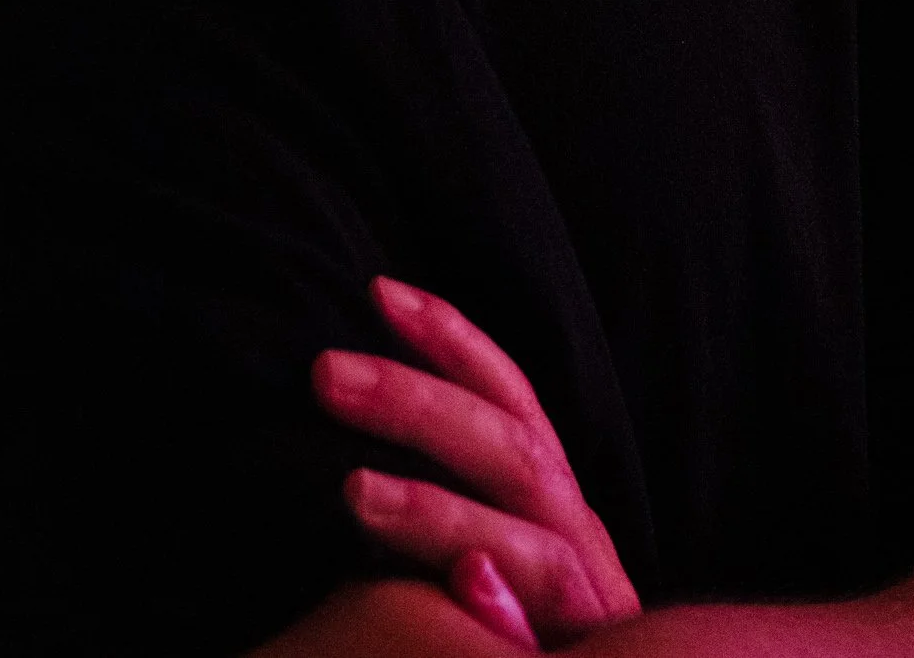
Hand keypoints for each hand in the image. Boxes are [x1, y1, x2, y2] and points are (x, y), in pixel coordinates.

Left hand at [312, 277, 642, 652]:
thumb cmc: (522, 630)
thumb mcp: (490, 549)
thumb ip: (452, 499)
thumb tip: (357, 445)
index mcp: (550, 492)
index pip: (507, 394)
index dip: (452, 338)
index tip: (378, 290)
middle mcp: (576, 527)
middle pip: (508, 445)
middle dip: (417, 403)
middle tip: (325, 371)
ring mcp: (588, 593)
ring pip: (525, 534)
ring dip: (439, 508)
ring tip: (352, 492)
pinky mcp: (585, 647)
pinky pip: (546, 616)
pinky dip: (505, 594)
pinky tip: (463, 582)